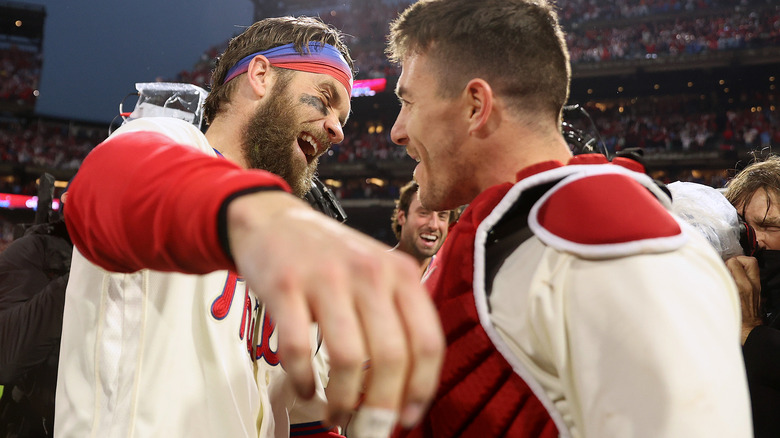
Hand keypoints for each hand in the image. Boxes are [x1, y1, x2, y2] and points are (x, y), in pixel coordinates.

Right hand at [227, 191, 443, 430]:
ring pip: (347, 359)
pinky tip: (305, 389)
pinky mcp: (284, 285)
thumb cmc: (330, 258)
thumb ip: (396, 318)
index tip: (408, 417)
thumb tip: (405, 391)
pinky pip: (298, 348)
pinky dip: (302, 380)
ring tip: (336, 416)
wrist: (273, 220)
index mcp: (401, 273)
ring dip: (342, 401)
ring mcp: (326, 277)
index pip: (428, 342)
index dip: (422, 389)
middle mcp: (370, 273)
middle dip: (381, 407)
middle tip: (368, 430)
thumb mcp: (377, 273)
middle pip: (391, 357)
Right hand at [725, 255, 761, 343]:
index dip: (725, 263)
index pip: (734, 262)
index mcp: (740, 286)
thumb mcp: (721, 301)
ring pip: (752, 266)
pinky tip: (737, 280)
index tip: (720, 267)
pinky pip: (752, 275)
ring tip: (733, 270)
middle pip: (749, 261)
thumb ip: (718, 286)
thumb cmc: (734, 319)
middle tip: (729, 266)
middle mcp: (750, 285)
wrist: (748, 330)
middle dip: (737, 260)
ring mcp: (756, 287)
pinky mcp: (758, 291)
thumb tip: (712, 274)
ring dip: (742, 265)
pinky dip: (744, 274)